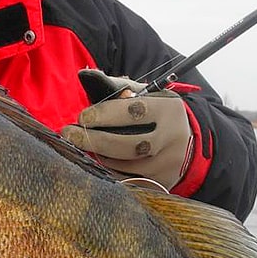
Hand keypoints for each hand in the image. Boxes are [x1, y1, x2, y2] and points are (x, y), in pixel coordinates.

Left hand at [60, 69, 191, 189]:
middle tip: (70, 134)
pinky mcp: (161, 183)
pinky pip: (127, 180)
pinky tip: (98, 159)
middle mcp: (171, 138)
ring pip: (125, 165)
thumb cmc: (155, 112)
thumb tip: (85, 74)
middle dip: (94, 139)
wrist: (186, 142)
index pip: (133, 111)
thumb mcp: (144, 94)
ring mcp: (167, 164)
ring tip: (84, 145)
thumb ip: (116, 85)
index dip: (104, 114)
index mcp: (168, 110)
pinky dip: (108, 170)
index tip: (82, 117)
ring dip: (99, 155)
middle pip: (128, 144)